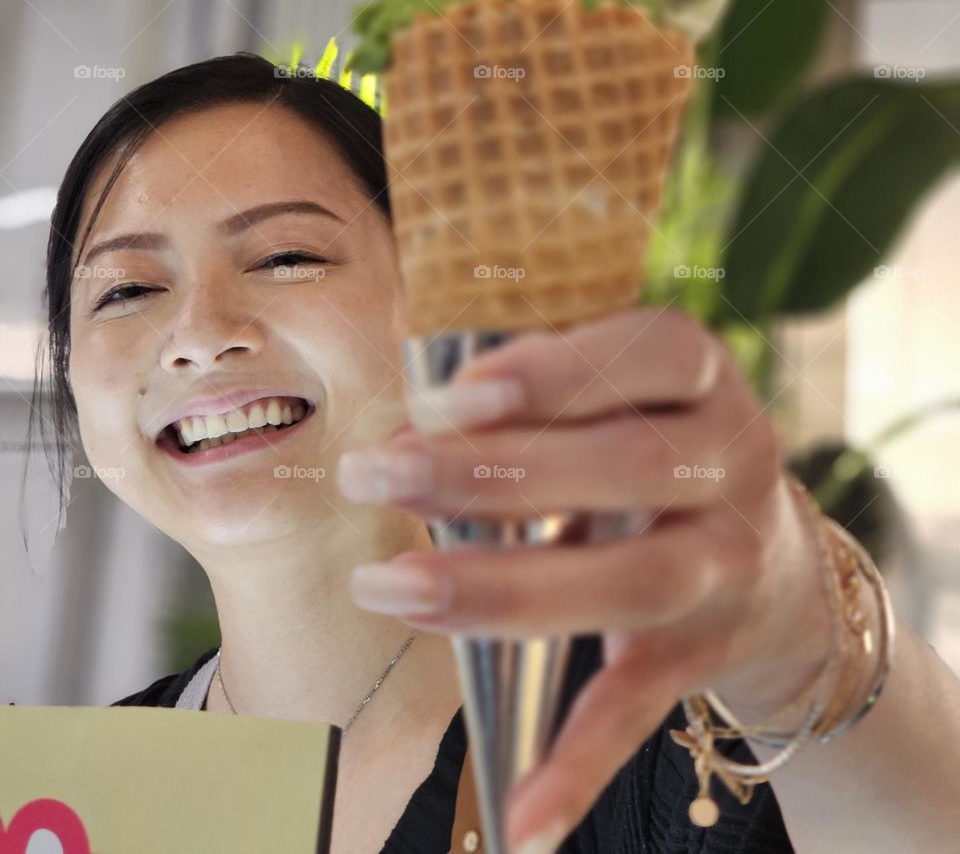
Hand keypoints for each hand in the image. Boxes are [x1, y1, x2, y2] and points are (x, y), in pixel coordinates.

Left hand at [335, 306, 834, 850]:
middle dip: (491, 473)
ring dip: (502, 590)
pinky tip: (516, 818)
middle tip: (376, 474)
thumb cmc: (646, 444)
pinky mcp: (708, 652)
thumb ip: (533, 397)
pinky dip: (579, 763)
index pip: (650, 351)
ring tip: (389, 587)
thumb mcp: (616, 394)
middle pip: (626, 465)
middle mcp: (733, 460)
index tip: (441, 397)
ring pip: (630, 583)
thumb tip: (402, 426)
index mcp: (703, 375)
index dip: (552, 372)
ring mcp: (728, 562)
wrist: (771, 560)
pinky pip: (643, 706)